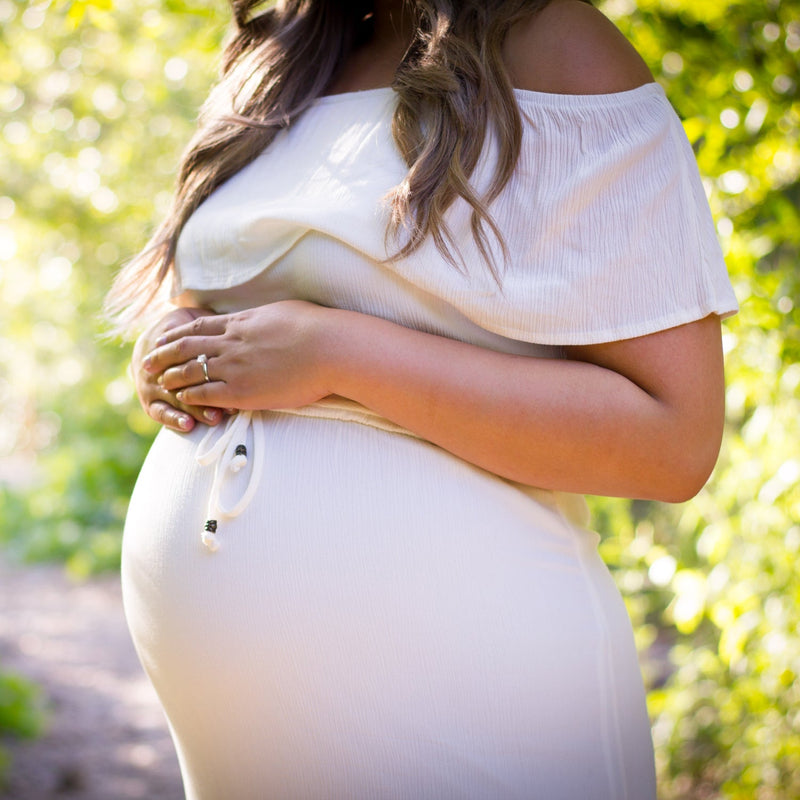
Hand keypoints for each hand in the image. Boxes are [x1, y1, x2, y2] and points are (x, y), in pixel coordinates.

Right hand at [132, 307, 225, 431]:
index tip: (234, 374)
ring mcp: (150, 385)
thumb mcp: (190, 317)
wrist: (149, 343)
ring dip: (196, 408)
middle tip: (232, 400)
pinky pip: (159, 412)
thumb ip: (203, 320)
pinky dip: (173, 419)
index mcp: (170, 343)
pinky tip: (188, 426)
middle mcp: (158, 365)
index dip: (209, 363)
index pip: (188, 353)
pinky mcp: (149, 402)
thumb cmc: (182, 329)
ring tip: (214, 418)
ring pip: (175, 398)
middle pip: (183, 379)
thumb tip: (225, 317)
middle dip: (208, 390)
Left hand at [142, 300, 333, 410]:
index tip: (163, 338)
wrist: (329, 349)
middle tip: (147, 362)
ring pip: (190, 371)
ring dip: (172, 377)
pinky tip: (182, 400)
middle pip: (185, 347)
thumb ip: (266, 319)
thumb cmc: (317, 328)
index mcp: (240, 322)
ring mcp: (234, 367)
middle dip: (163, 355)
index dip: (176, 334)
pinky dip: (191, 396)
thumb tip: (264, 318)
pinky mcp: (242, 391)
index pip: (198, 327)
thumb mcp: (285, 311)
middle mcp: (231, 343)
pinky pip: (206, 394)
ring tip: (160, 383)